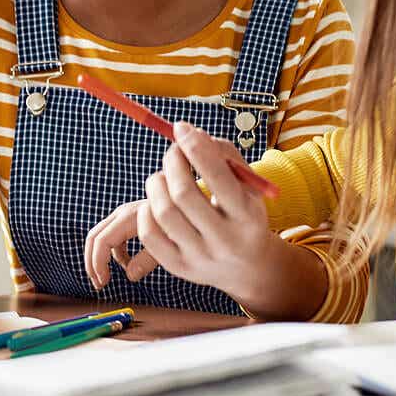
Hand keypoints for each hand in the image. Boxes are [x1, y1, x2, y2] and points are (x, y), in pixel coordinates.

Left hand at [83, 121, 273, 295]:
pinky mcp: (179, 267)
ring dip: (157, 182)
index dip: (195, 148)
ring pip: (163, 212)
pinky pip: (149, 234)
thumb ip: (225, 155)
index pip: (218, 178)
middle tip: (173, 151)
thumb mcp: (248, 186)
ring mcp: (200, 257)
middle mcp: (225, 241)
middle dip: (173, 162)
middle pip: (184, 194)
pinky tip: (156, 201)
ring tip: (163, 176)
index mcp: (247, 217)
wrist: (247, 267)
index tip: (181, 128)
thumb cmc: (243, 213)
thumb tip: (191, 134)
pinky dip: (146, 209)